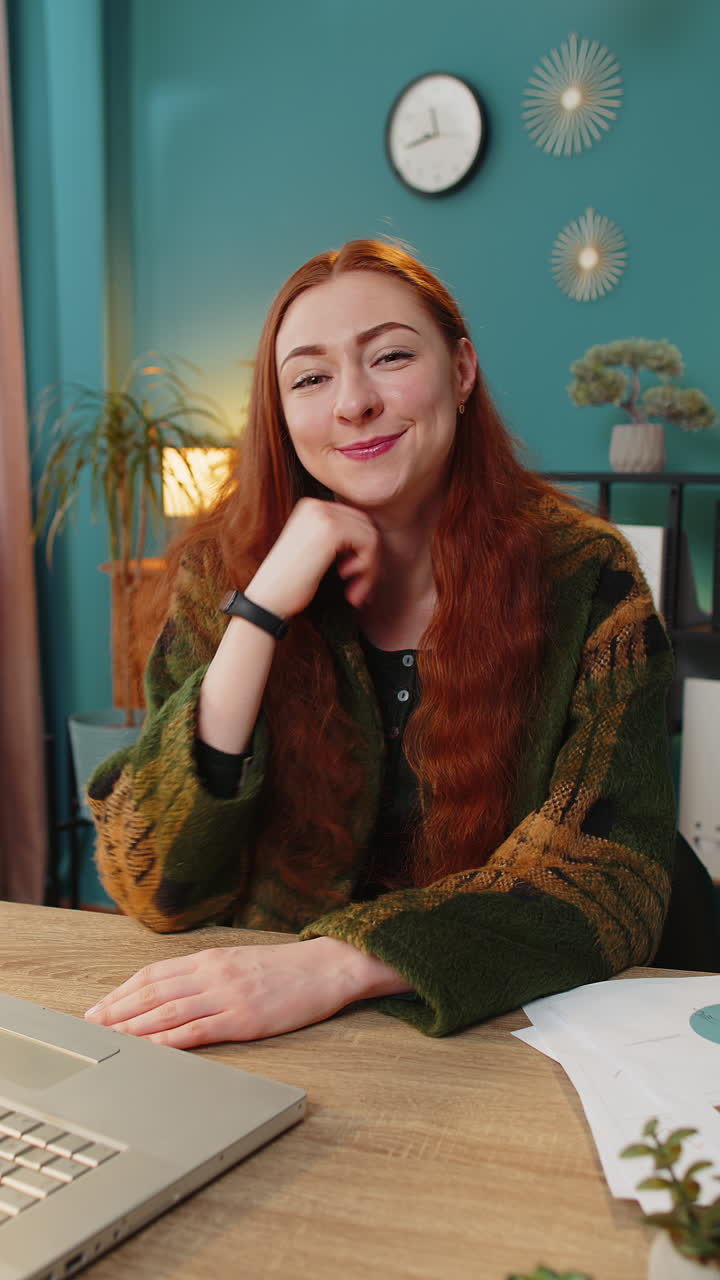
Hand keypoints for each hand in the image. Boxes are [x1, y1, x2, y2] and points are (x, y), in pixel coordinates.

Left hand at [84, 936, 411, 1047]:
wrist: (327, 967)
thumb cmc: (286, 969)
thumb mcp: (239, 962)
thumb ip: (207, 973)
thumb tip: (173, 990)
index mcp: (210, 958)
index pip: (153, 974)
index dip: (121, 991)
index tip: (99, 1005)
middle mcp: (212, 973)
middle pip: (153, 992)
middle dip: (117, 1009)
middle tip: (91, 1025)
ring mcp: (226, 996)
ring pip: (168, 1011)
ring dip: (134, 1026)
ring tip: (110, 1038)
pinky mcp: (243, 1019)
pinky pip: (197, 1031)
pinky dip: (168, 1041)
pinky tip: (150, 1049)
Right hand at [246, 497, 380, 617]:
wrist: (268, 600)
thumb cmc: (291, 584)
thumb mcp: (315, 553)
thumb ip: (339, 540)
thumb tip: (376, 538)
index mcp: (311, 507)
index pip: (355, 520)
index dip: (363, 551)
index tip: (356, 579)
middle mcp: (316, 505)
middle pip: (366, 525)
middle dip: (370, 560)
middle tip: (360, 590)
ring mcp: (323, 514)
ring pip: (370, 535)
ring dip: (370, 569)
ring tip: (356, 592)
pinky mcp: (331, 530)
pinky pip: (368, 542)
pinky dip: (367, 568)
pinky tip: (348, 583)